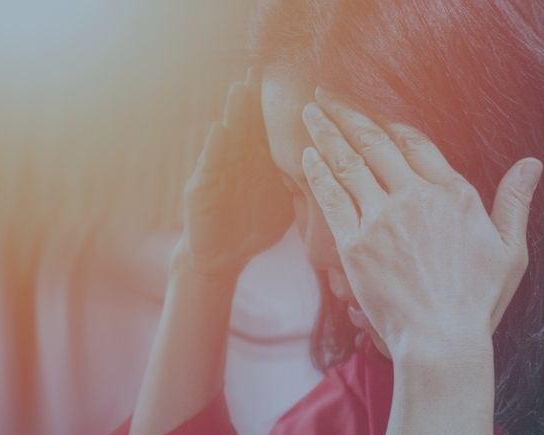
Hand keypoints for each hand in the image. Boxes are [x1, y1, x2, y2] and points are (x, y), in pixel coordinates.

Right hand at [176, 69, 292, 279]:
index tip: (294, 77)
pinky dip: (214, 148)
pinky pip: (209, 166)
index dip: (281, 105)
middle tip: (264, 67)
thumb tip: (343, 169)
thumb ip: (305, 182)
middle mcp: (238, 160)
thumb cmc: (255, 227)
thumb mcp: (286, 201)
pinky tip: (219, 130)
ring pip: (228, 137)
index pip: (271, 127)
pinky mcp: (200, 189)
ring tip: (240, 88)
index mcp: (260, 161)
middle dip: (255, 97)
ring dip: (233, 113)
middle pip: (249, 123)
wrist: (223, 257)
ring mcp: (218, 171)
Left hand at [300, 88, 542, 357]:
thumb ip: (515, 202)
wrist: (441, 341)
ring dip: (327, 134)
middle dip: (348, 115)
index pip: (415, 143)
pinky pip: (333, 198)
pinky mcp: (355, 244)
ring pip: (349, 164)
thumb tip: (532, 164)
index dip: (389, 123)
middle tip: (327, 95)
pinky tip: (308, 155)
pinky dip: (319, 172)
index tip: (372, 111)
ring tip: (311, 112)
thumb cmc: (478, 302)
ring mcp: (382, 219)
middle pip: (375, 143)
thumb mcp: (510, 250)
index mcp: (452, 194)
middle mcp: (415, 197)